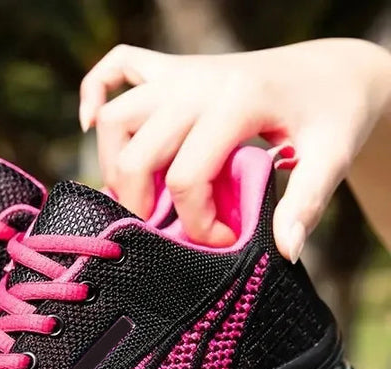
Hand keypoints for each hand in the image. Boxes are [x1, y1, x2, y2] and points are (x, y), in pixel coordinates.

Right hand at [79, 39, 390, 259]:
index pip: (186, 177)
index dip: (197, 221)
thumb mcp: (331, 158)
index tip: (222, 240)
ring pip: (116, 117)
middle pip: (136, 153)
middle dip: (141, 203)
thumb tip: (285, 250)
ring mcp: (180, 72)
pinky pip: (116, 65)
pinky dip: (94, 91)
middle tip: (163, 228)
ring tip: (138, 194)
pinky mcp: (171, 66)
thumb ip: (306, 203)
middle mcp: (197, 83)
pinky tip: (90, 124)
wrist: (331, 71)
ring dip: (114, 163)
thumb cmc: (331, 116)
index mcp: (235, 102)